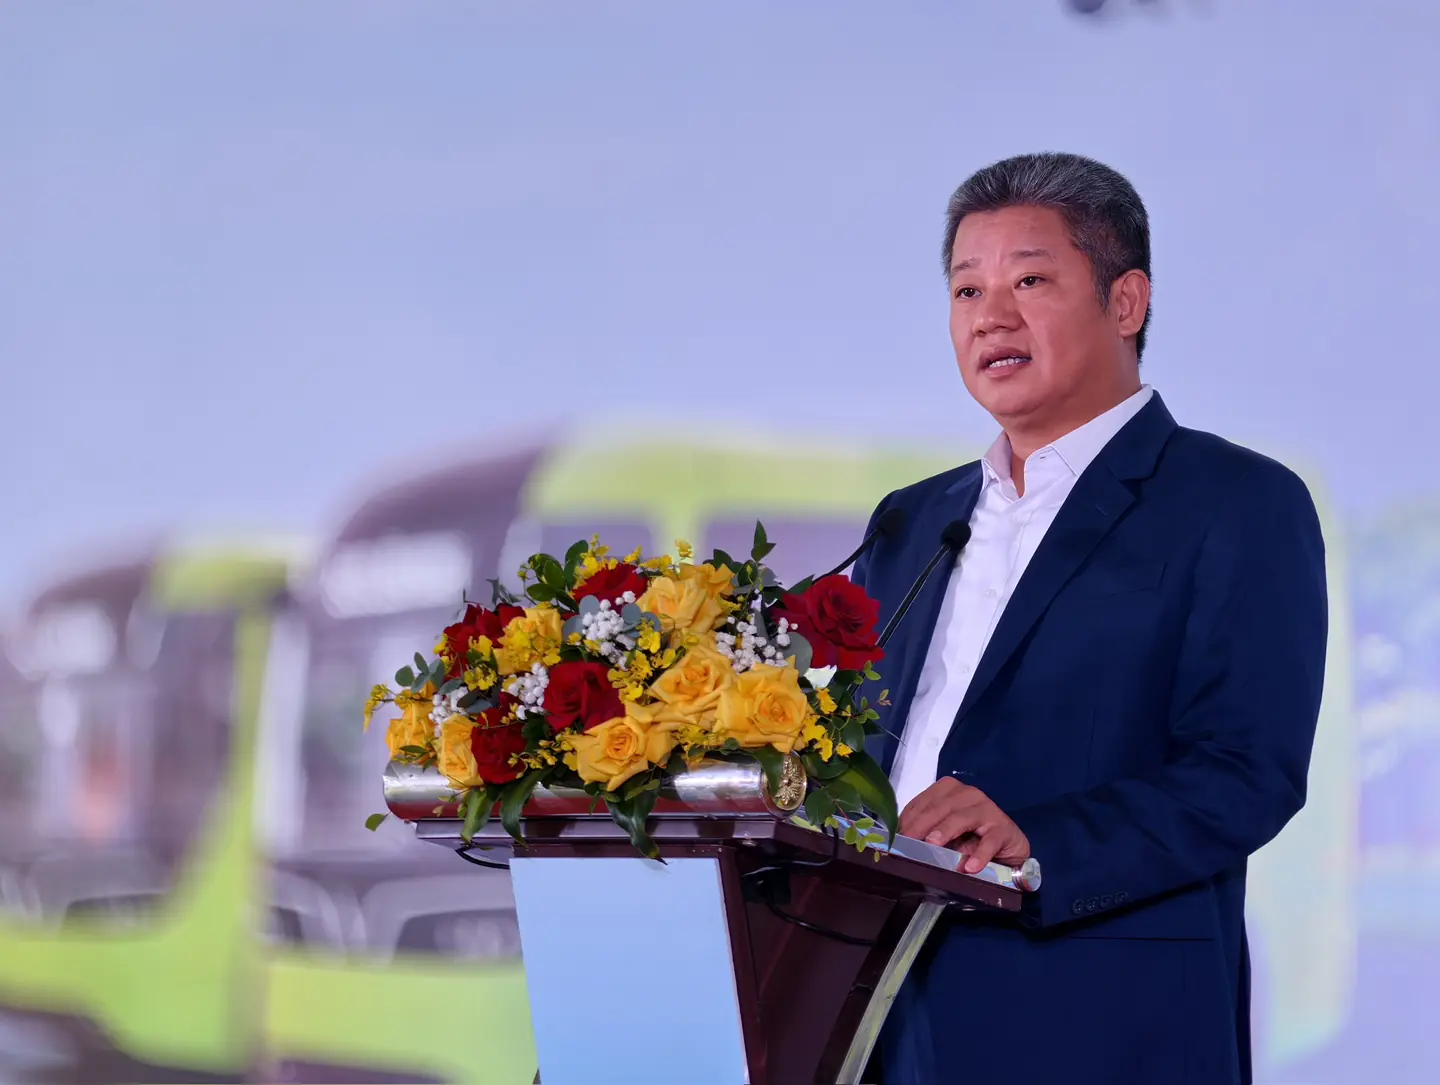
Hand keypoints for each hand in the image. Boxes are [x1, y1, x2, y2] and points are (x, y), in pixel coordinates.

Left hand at [898, 778, 1030, 874]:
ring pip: (962, 817)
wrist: (1007, 848)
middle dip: (921, 825)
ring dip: (946, 831)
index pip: (923, 802)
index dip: (908, 819)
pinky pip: (990, 840)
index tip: (895, 837)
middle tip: (908, 842)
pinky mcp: (1003, 829)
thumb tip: (899, 842)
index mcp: (948, 790)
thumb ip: (925, 832)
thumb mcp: (945, 834)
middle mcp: (967, 794)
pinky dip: (979, 854)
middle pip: (940, 807)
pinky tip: (970, 867)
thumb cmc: (970, 838)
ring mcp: (987, 809)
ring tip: (933, 845)